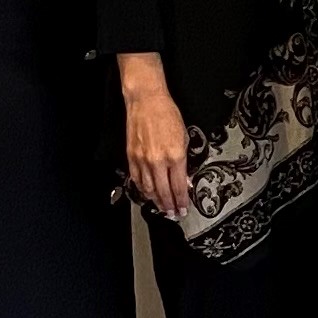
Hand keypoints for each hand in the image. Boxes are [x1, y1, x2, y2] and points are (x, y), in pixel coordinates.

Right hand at [118, 56, 191, 215]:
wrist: (146, 102)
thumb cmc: (168, 115)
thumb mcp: (185, 137)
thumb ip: (184, 162)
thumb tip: (185, 180)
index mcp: (175, 156)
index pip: (178, 187)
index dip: (181, 201)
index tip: (183, 210)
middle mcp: (157, 161)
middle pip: (163, 192)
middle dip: (169, 206)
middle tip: (173, 215)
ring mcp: (142, 160)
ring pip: (148, 189)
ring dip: (156, 201)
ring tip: (162, 209)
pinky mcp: (131, 157)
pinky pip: (137, 179)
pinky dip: (142, 190)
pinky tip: (147, 194)